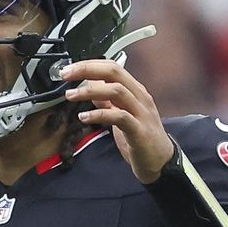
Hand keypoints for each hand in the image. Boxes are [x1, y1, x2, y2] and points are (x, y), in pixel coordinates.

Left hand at [61, 59, 174, 183]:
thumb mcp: (122, 115)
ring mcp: (141, 113)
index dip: (89, 65)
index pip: (112, 67)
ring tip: (71, 95)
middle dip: (88, 70)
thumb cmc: (141, 138)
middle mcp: (140, 97)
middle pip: (114, 72)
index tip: (69, 69)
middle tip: (66, 74)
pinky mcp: (139, 131)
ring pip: (117, 91)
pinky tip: (84, 118)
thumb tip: (91, 88)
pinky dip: (100, 114)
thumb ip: (108, 101)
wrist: (161, 162)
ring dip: (90, 91)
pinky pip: (119, 117)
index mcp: (135, 91)